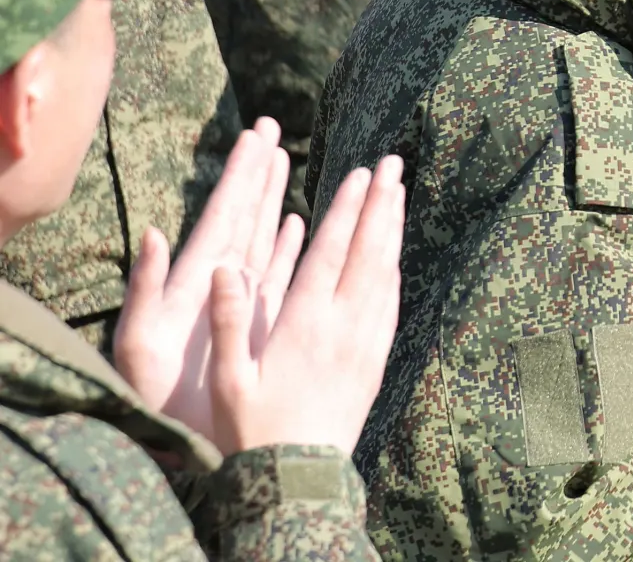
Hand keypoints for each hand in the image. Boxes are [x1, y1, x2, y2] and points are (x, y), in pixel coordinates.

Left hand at [115, 120, 300, 443]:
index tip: (257, 137)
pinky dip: (286, 244)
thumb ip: (144, 289)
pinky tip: (297, 224)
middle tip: (270, 128)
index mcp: (195, 280)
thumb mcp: (138, 343)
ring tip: (285, 160)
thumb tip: (151, 234)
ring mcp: (235, 299)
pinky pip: (275, 271)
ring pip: (261, 236)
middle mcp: (218, 282)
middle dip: (257, 172)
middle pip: (243, 214)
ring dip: (272, 198)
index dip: (240, 176)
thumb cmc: (154, 396)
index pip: (224, 215)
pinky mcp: (251, 321)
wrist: (173, 441)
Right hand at [207, 155, 404, 454]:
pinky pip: (390, 303)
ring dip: (392, 229)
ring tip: (398, 192)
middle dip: (381, 203)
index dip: (347, 210)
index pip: (332, 252)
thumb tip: (224, 267)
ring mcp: (365, 341)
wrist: (301, 479)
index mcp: (305, 324)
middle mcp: (343, 326)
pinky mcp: (376, 359)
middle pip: (369, 251)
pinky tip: (393, 252)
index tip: (359, 174)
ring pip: (385, 272)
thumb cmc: (254, 431)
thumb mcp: (230, 379)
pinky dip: (393, 268)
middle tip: (394, 163)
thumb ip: (229, 320)